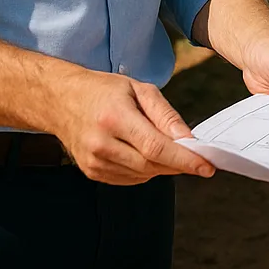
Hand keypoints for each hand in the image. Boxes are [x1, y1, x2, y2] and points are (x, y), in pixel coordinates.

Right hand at [48, 70, 214, 184]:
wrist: (62, 100)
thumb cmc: (103, 90)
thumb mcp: (139, 89)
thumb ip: (165, 114)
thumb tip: (189, 139)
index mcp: (114, 118)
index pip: (156, 148)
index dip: (184, 160)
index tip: (207, 166)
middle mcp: (101, 144)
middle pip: (151, 165)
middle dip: (179, 163)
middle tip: (196, 155)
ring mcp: (94, 162)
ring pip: (143, 175)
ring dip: (162, 166)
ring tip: (164, 146)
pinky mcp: (92, 172)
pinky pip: (130, 179)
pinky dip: (145, 170)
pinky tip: (143, 153)